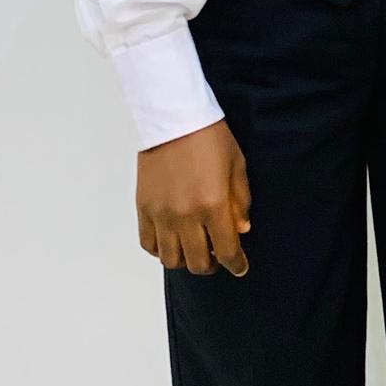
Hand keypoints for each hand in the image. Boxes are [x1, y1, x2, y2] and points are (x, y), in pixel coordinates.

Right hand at [137, 120, 251, 276]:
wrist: (173, 117)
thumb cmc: (209, 137)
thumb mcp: (237, 167)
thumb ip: (240, 202)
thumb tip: (241, 229)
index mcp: (213, 205)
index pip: (227, 251)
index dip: (236, 264)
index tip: (240, 267)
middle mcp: (186, 215)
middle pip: (198, 263)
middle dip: (213, 265)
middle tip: (218, 256)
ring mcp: (161, 214)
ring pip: (171, 260)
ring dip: (186, 260)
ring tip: (194, 248)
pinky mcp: (143, 208)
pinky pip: (148, 244)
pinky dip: (161, 250)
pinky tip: (172, 241)